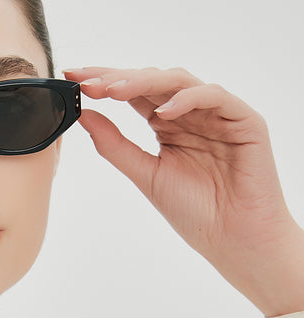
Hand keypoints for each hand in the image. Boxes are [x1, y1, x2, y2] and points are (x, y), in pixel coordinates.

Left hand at [63, 66, 303, 316]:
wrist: (233, 240)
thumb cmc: (194, 212)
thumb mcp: (145, 175)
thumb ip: (115, 145)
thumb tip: (84, 115)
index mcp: (168, 124)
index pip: (133, 93)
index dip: (104, 82)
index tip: (72, 77)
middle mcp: (190, 113)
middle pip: (152, 81)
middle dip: (117, 78)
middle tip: (87, 80)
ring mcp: (217, 113)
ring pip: (179, 81)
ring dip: (145, 82)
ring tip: (115, 91)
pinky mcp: (244, 120)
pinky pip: (214, 96)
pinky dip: (187, 99)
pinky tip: (163, 112)